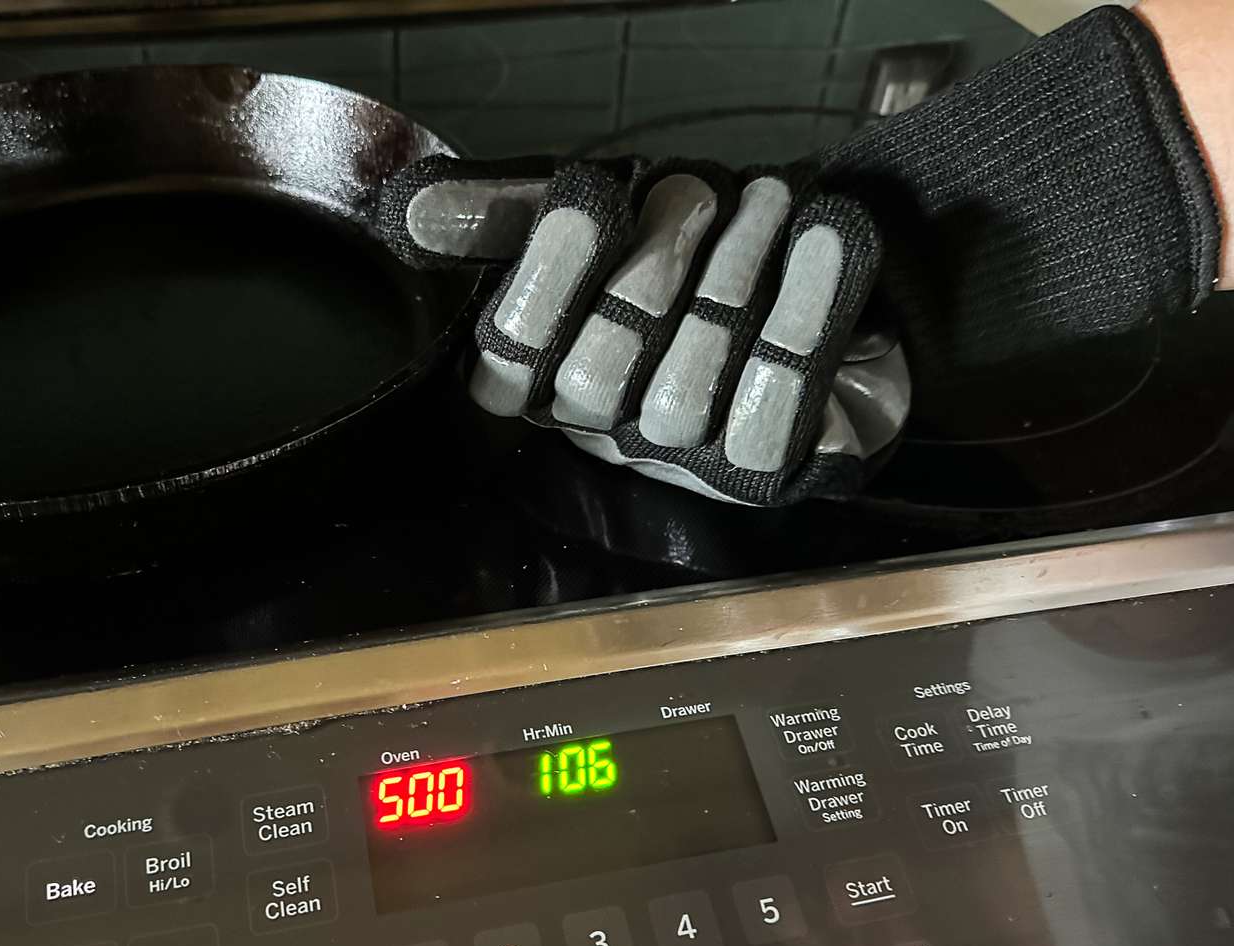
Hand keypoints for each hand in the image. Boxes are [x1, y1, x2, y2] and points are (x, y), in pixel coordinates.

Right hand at [377, 155, 909, 505]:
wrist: (818, 276)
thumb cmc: (690, 247)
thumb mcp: (594, 216)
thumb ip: (503, 212)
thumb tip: (410, 210)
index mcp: (545, 382)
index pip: (504, 370)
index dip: (543, 285)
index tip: (587, 196)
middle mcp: (608, 432)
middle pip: (595, 381)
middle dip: (648, 272)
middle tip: (694, 191)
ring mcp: (687, 461)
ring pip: (684, 395)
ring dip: (729, 279)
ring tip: (763, 200)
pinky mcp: (769, 466)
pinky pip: (774, 412)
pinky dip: (803, 314)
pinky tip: (822, 235)